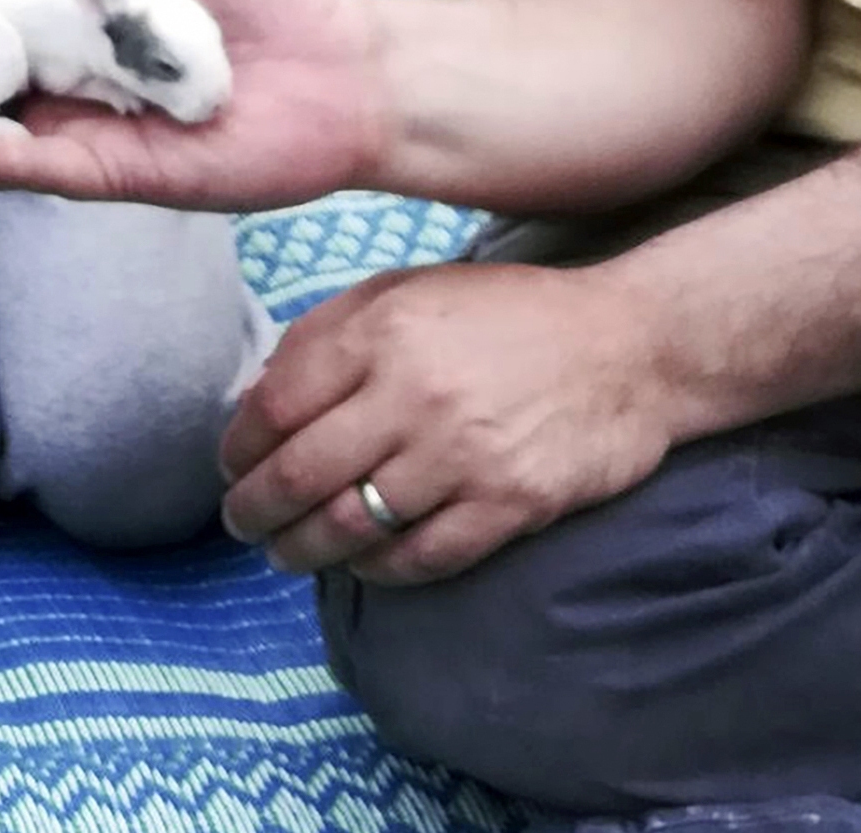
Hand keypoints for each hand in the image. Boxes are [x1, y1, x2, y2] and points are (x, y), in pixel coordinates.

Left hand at [217, 259, 681, 584]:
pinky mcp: (509, 506)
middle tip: (242, 524)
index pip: (275, 407)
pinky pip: (418, 559)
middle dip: (253, 511)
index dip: (238, 448)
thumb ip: (329, 333)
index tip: (230, 467)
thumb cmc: (507, 315)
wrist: (630, 346)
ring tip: (286, 554)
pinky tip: (359, 563)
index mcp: (382, 331)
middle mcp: (415, 394)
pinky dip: (375, 570)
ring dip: (302, 550)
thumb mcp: (408, 289)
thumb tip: (260, 398)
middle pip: (298, 476)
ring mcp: (463, 456)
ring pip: (349, 527)